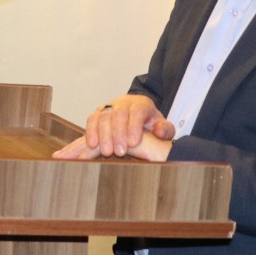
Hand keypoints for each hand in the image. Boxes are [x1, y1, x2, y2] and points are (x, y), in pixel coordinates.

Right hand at [52, 94, 175, 160]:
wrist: (138, 113)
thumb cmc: (150, 123)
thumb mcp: (162, 125)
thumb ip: (165, 129)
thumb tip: (160, 131)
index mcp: (141, 104)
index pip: (137, 112)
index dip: (134, 126)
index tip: (133, 143)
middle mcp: (123, 102)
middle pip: (118, 114)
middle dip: (117, 134)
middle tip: (119, 152)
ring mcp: (109, 107)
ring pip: (102, 116)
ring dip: (102, 135)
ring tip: (105, 151)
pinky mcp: (98, 114)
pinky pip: (91, 120)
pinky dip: (90, 132)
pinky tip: (91, 145)